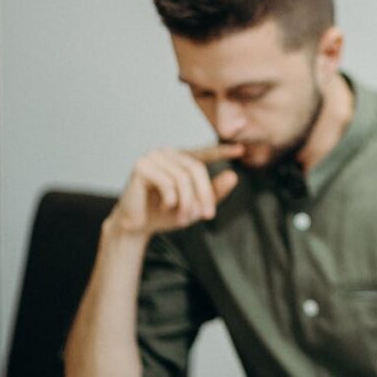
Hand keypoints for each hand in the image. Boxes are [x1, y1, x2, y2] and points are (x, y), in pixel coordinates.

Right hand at [108, 144, 244, 236]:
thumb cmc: (164, 214)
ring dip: (187, 202)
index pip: (204, 153)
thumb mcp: (194, 206)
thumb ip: (214, 192)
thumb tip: (233, 176)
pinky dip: (172, 200)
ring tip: (184, 218)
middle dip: (204, 195)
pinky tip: (165, 208)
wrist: (136, 227)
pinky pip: (167, 183)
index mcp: (180, 159)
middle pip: (196, 169)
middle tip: (207, 216)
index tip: (241, 150)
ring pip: (183, 178)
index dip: (222, 152)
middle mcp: (166, 153)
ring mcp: (152, 157)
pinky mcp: (141, 167)